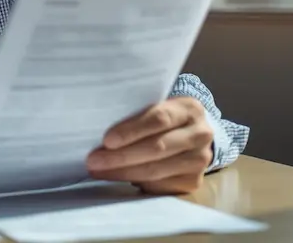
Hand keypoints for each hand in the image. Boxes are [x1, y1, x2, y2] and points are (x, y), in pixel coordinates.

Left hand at [85, 97, 213, 193]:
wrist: (191, 136)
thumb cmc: (162, 119)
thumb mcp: (156, 107)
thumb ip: (136, 113)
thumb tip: (96, 130)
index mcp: (189, 109)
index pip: (159, 119)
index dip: (131, 130)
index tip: (106, 140)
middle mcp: (200, 134)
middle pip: (157, 147)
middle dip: (121, 156)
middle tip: (93, 161)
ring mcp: (199, 160)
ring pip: (156, 170)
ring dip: (122, 172)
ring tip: (98, 171)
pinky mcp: (192, 182)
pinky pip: (159, 186)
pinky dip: (135, 183)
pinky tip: (117, 179)